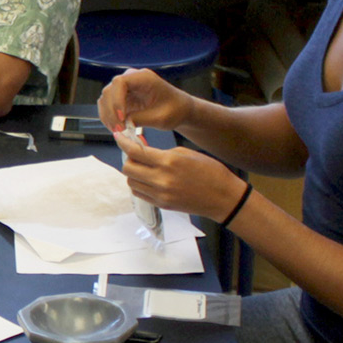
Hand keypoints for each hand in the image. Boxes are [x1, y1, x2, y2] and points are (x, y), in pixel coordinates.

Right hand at [97, 69, 193, 133]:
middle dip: (111, 112)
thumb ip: (141, 119)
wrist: (179, 109)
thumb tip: (123, 123)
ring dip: (108, 116)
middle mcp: (131, 79)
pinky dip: (109, 118)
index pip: (120, 82)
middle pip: (109, 91)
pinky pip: (108, 106)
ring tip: (118, 131)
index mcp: (144, 78)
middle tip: (119, 130)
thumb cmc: (175, 110)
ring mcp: (125, 88)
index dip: (117, 100)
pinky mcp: (121, 98)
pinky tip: (116, 128)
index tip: (122, 117)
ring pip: (105, 99)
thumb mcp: (161, 118)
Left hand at [112, 127, 245, 219]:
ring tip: (144, 168)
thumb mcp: (186, 153)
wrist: (224, 197)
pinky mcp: (162, 204)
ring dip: (133, 174)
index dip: (123, 143)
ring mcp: (160, 194)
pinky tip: (148, 180)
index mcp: (168, 161)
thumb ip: (161, 152)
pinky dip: (139, 186)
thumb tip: (142, 150)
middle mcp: (161, 179)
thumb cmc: (210, 171)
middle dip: (128, 159)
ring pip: (131, 182)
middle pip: (128, 168)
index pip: (135, 152)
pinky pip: (139, 194)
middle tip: (135, 155)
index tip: (118, 137)